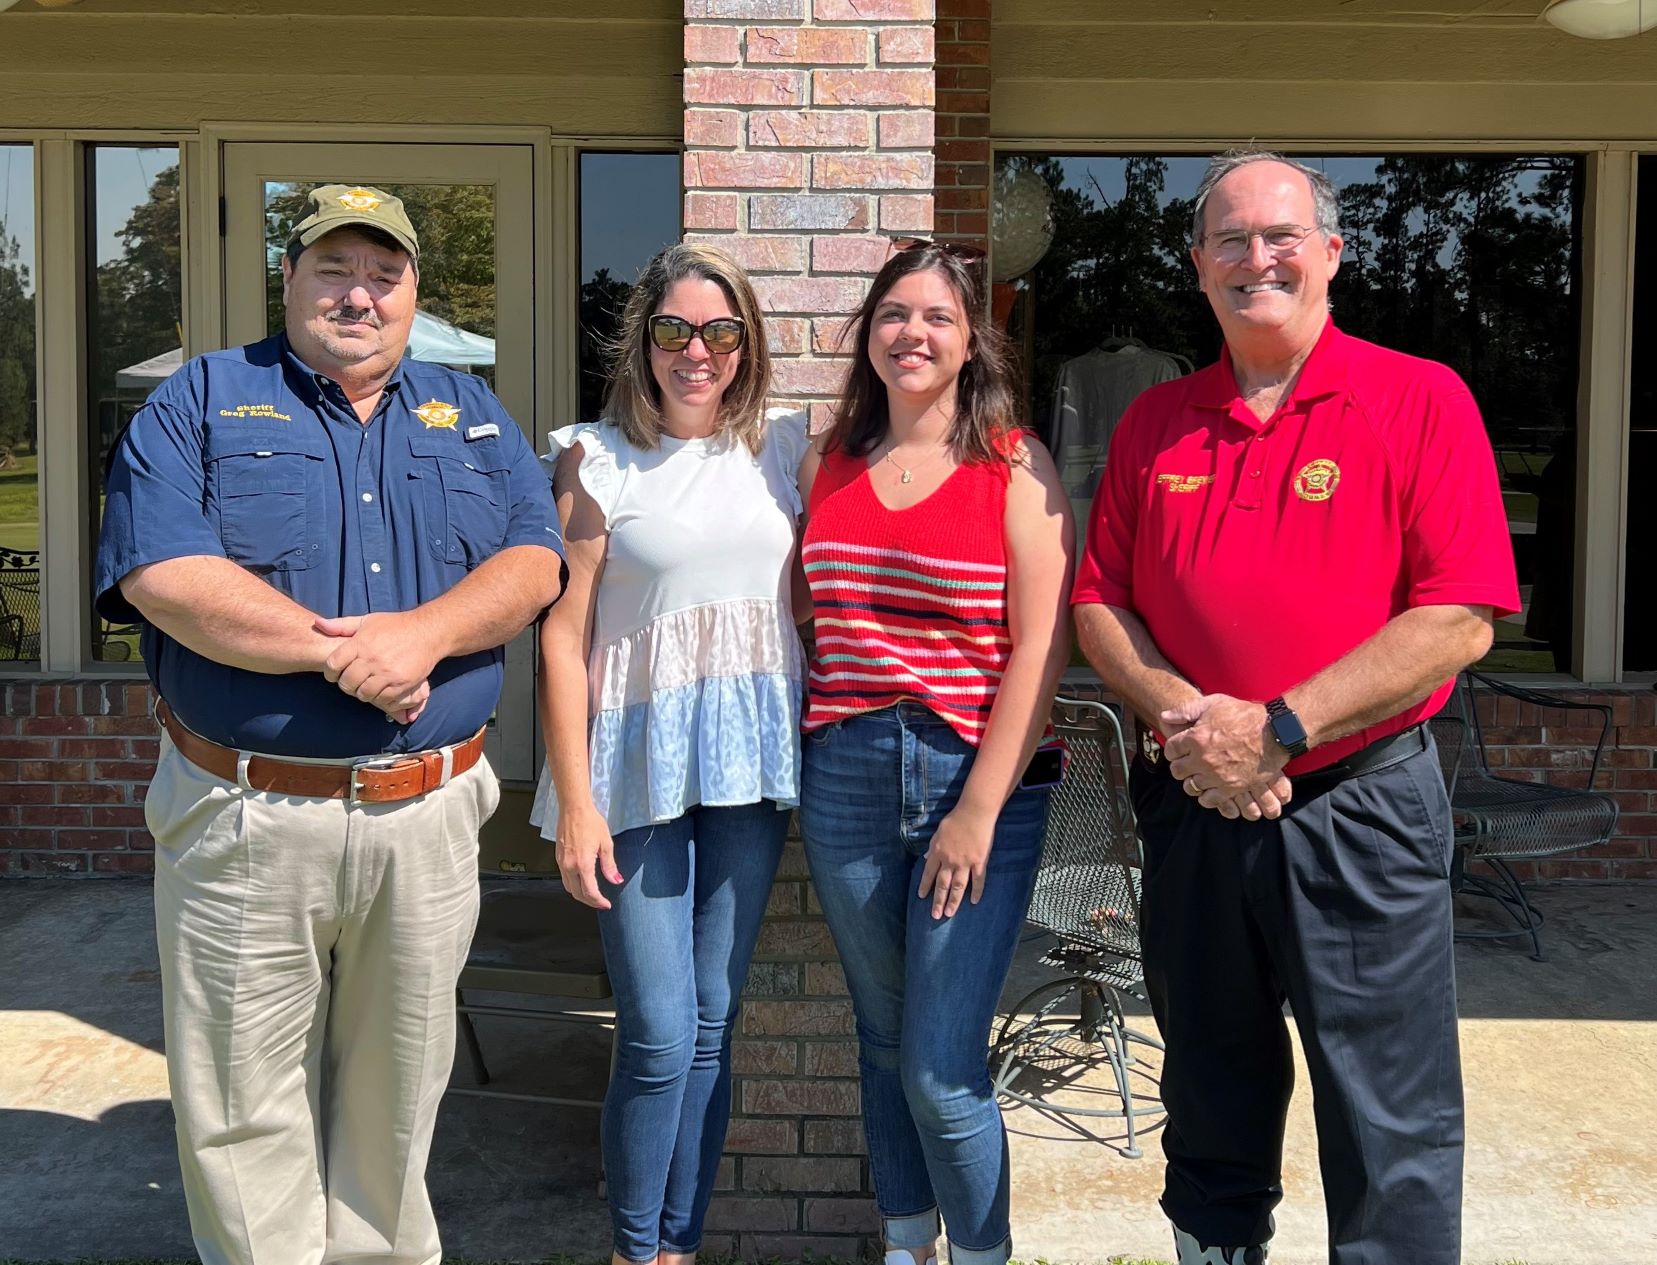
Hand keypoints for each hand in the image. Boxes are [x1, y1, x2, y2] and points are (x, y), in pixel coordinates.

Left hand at [316, 613, 441, 717]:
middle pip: (347, 683)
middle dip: (345, 685)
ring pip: (363, 694)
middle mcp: (372, 659)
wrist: (428, 632)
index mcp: (361, 643)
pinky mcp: (401, 683)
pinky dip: (379, 697)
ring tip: (366, 686)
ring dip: (362, 693)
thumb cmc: (396, 626)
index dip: (330, 672)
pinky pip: (383, 699)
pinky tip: (380, 689)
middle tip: (351, 682)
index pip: (333, 664)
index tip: (335, 674)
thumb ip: (341, 625)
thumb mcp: (367, 620)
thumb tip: (317, 624)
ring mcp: (387, 673)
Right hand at [555, 800, 622, 909]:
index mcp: (582, 864)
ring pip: (568, 887)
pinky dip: (573, 884)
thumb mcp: (606, 844)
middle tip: (601, 902)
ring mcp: (561, 862)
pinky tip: (582, 881)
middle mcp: (569, 866)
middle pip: (577, 894)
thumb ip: (610, 865)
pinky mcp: (558, 858)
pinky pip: (564, 878)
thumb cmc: (590, 822)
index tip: (606, 904)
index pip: (590, 892)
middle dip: (589, 901)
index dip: (599, 902)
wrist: (574, 808)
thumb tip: (616, 880)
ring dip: (580, 894)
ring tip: (592, 894)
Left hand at [917, 802, 995, 919]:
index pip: (929, 873)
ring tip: (950, 913)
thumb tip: (926, 859)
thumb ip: (932, 848)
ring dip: (953, 901)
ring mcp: (965, 863)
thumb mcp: (938, 832)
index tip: (922, 897)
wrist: (974, 812)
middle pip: (942, 884)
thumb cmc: (955, 819)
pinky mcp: (979, 862)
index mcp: (937, 852)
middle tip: (935, 915)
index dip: (925, 886)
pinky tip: (974, 901)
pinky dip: (976, 892)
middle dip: (938, 901)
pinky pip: (978, 880)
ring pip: (958, 887)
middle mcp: (949, 860)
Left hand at [1161, 693, 1292, 819]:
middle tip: (1186, 762)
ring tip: (1198, 774)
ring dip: (1192, 780)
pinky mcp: (1231, 788)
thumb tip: (1164, 716)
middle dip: (1180, 765)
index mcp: (1195, 738)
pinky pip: (1209, 800)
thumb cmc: (1244, 715)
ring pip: (1190, 786)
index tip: (1180, 748)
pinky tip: (1209, 788)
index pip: (1171, 749)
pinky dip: (1206, 796)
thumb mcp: (1214, 703)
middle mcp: (1202, 759)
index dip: (1174, 748)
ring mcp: (1216, 776)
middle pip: (1177, 770)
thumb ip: (1186, 710)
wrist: (1274, 732)